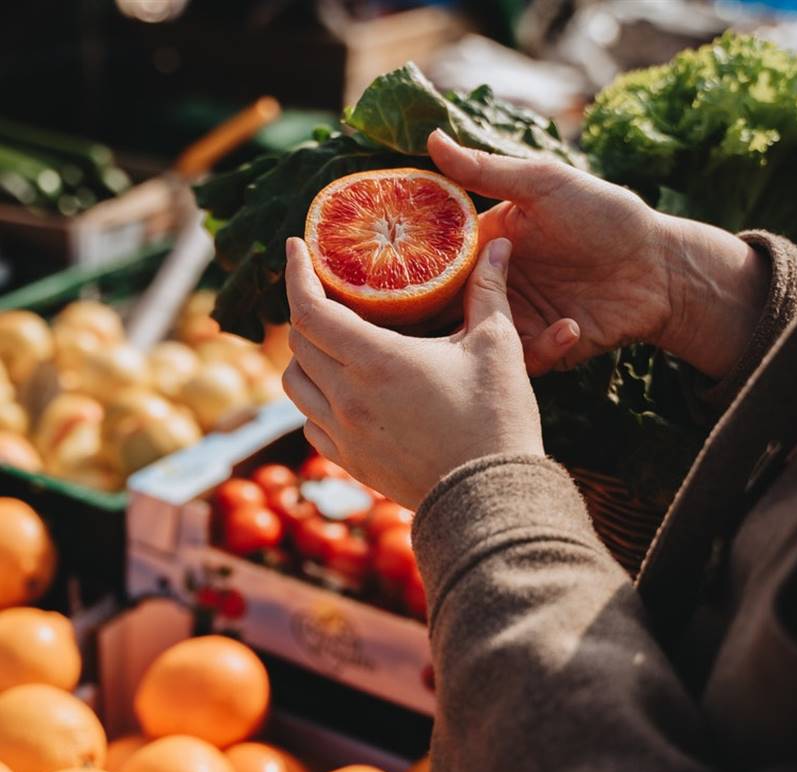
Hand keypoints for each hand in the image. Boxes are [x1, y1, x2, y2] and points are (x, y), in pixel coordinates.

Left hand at [281, 236, 542, 509]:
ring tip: (330, 344)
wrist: (491, 498)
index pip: (310, 308)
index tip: (294, 249)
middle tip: (328, 294)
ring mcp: (345, 435)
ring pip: (295, 384)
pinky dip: (315, 400)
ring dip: (304, 357)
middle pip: (298, 342)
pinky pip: (311, 424)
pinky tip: (341, 394)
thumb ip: (489, 290)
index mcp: (376, 361)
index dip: (295, 273)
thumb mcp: (497, 347)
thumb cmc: (497, 420)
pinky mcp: (351, 463)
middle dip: (306, 309)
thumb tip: (499, 244)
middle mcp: (347, 398)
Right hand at [428, 131, 769, 379]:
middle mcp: (496, 283)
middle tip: (446, 317)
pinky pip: (524, 360)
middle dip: (440, 316)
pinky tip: (572, 326)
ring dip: (492, 335)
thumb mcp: (545, 185)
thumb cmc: (606, 216)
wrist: (661, 268)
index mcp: (488, 243)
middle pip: (448, 307)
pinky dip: (544, 348)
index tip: (397, 274)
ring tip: (514, 322)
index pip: (436, 259)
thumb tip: (432, 138)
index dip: (413, 268)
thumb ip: (487, 170)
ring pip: (479, 339)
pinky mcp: (544, 349)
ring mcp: (519, 319)